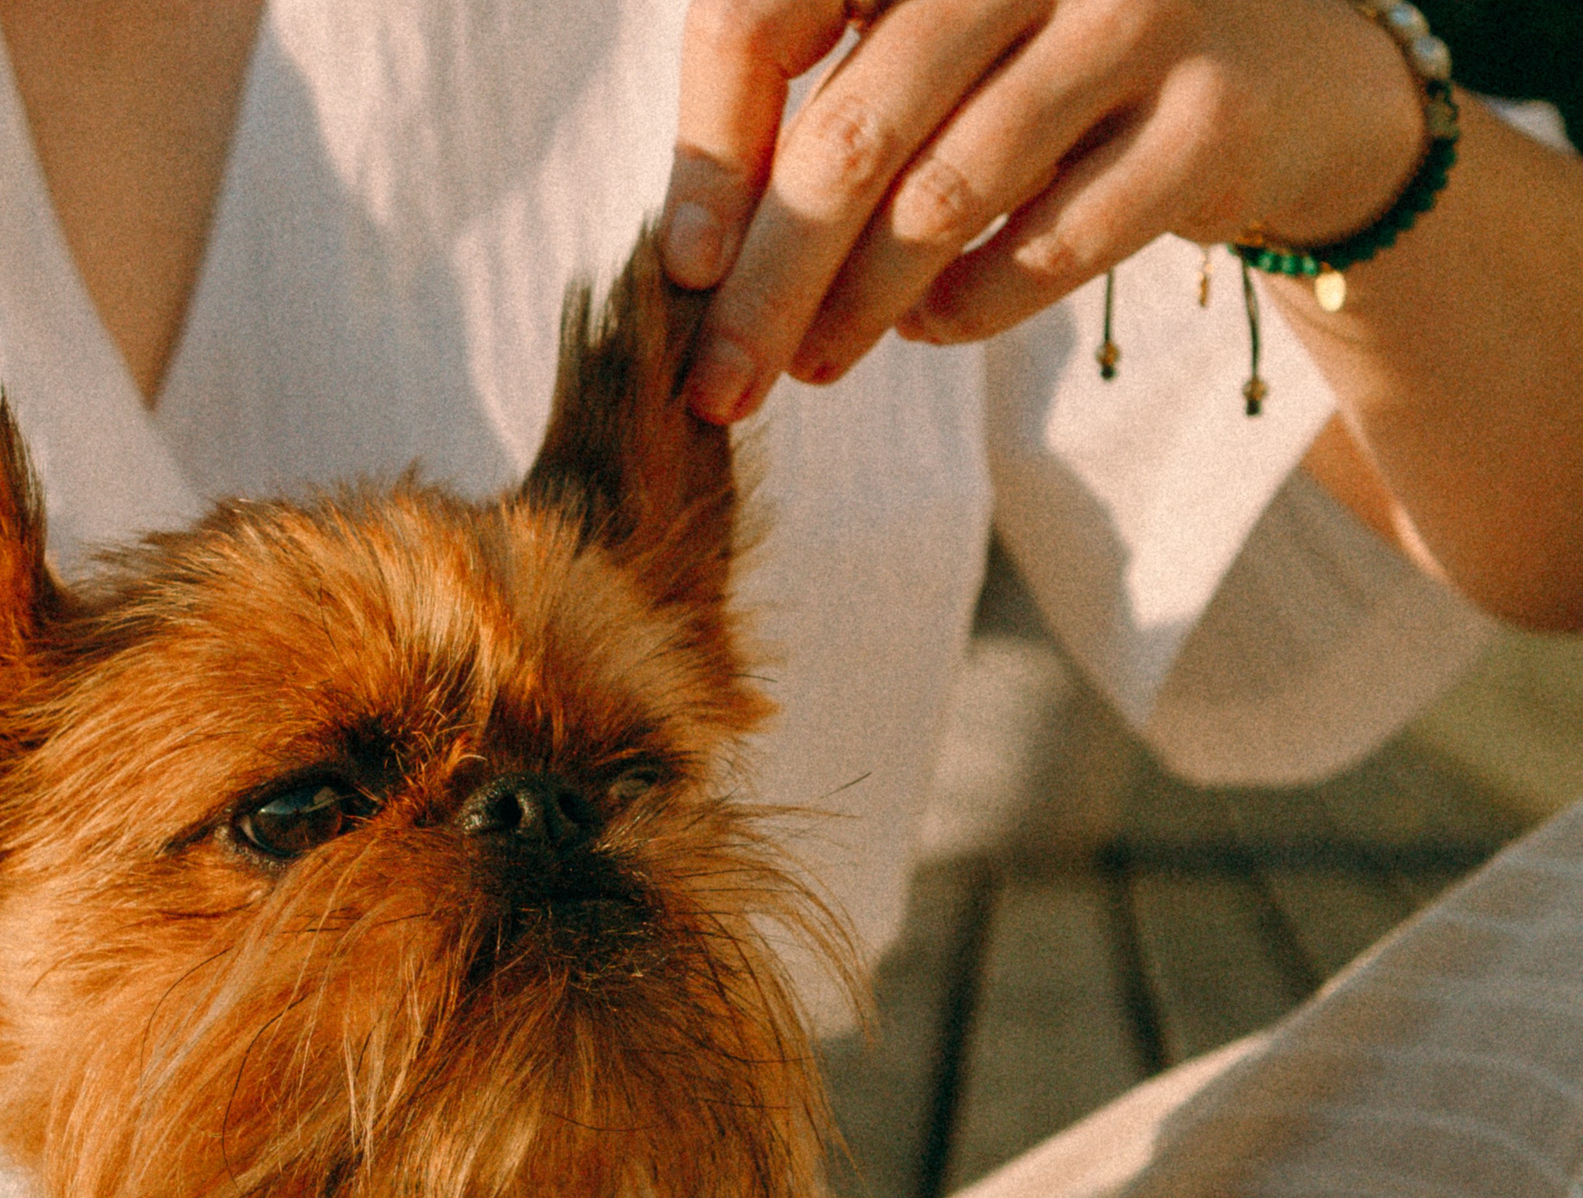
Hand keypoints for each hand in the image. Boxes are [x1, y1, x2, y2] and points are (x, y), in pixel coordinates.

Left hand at [660, 0, 1432, 421]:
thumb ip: (819, 98)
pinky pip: (1045, 250)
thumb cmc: (1048, 53)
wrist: (1290, 67)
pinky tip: (925, 326)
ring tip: (813, 361)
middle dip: (768, 284)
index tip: (684, 271)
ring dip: (856, 309)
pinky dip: (963, 309)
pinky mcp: (1212, 117)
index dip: (708, 155)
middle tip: (718, 383)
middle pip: (850, 136)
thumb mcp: (927, 36)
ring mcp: (1139, 14)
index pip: (763, 12)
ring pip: (940, 203)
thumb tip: (697, 256)